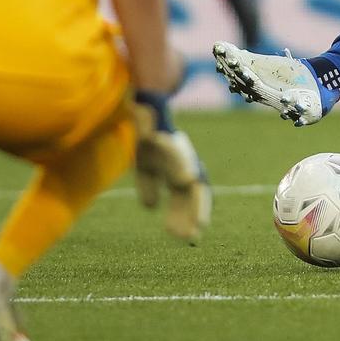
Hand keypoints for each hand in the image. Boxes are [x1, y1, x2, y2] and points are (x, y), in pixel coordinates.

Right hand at [131, 90, 210, 242]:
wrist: (142, 102)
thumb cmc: (144, 134)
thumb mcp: (145, 165)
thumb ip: (149, 185)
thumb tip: (152, 207)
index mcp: (175, 169)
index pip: (185, 197)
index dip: (187, 216)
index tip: (188, 238)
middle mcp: (181, 161)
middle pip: (192, 192)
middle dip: (193, 214)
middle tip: (193, 237)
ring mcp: (176, 149)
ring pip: (190, 176)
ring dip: (194, 199)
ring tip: (197, 220)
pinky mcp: (164, 135)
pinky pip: (175, 151)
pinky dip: (182, 165)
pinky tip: (187, 178)